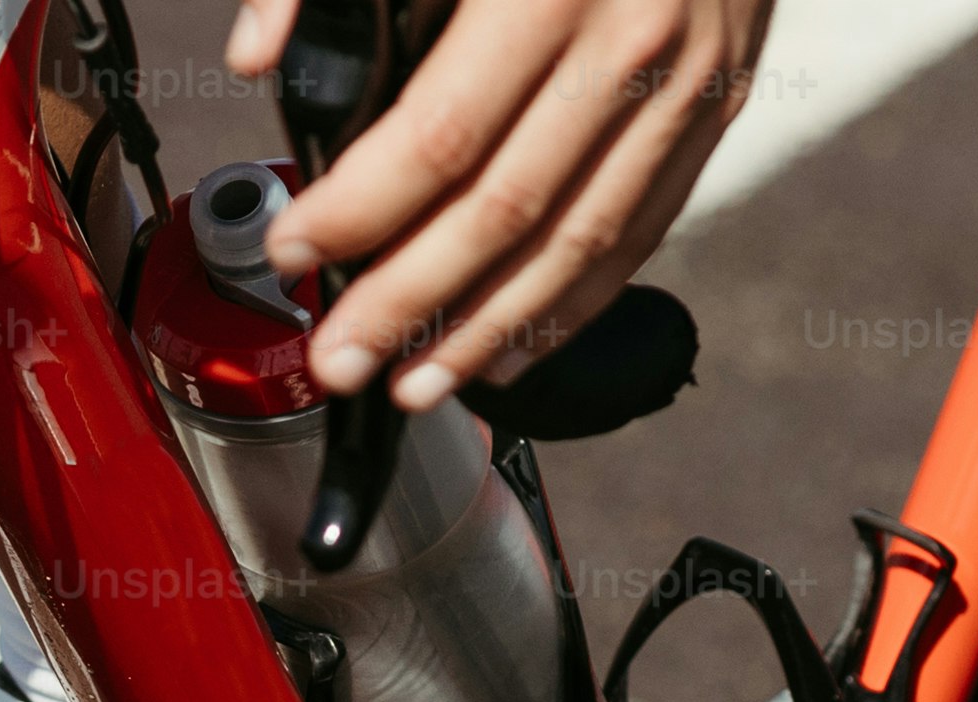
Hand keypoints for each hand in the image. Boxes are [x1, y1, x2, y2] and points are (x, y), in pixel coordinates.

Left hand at [227, 0, 771, 409]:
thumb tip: (256, 54)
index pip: (439, 136)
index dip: (358, 209)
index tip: (295, 250)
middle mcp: (632, 41)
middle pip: (504, 211)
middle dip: (408, 301)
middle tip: (338, 358)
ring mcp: (689, 80)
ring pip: (577, 243)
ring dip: (488, 331)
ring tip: (413, 384)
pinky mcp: (721, 104)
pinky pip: (641, 230)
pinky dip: (573, 305)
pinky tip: (510, 351)